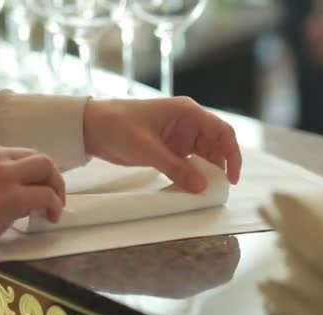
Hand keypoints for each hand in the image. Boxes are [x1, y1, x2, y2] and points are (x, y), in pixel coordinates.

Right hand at [0, 141, 64, 263]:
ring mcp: (3, 173)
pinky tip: (52, 216)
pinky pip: (45, 194)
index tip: (25, 187)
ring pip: (44, 166)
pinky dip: (54, 204)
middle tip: (50, 194)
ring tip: (55, 205)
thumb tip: (14, 194)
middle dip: (46, 174)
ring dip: (55, 185)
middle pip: (33, 155)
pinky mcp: (13, 196)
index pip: (11, 154)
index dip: (23, 172)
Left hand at [84, 97, 240, 192]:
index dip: (232, 154)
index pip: (222, 132)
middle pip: (215, 147)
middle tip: (215, 191)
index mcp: (187, 112)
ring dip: (204, 174)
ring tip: (203, 193)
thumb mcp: (146, 147)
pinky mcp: (167, 150)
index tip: (231, 178)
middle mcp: (187, 124)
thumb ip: (174, 167)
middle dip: (218, 168)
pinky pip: (186, 165)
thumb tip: (201, 186)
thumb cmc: (117, 125)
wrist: (90, 127)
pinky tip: (188, 189)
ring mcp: (178, 138)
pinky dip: (190, 176)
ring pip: (202, 158)